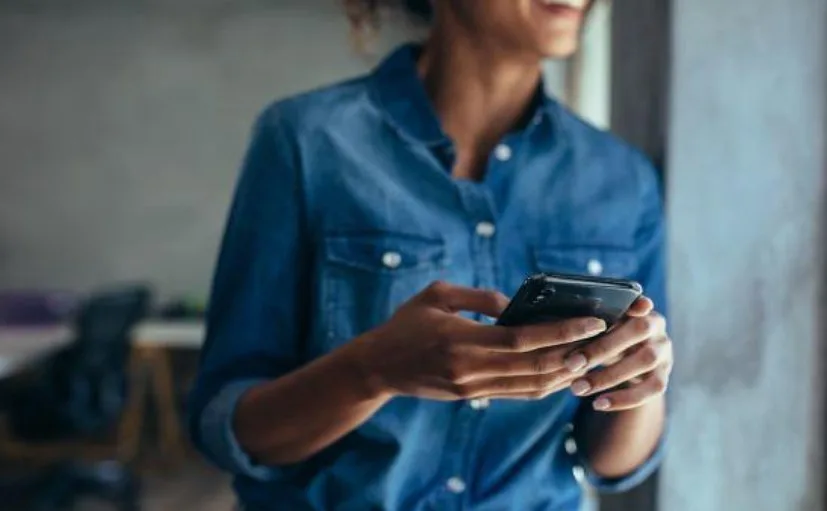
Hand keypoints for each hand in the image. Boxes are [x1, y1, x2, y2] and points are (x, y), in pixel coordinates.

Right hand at [353, 281, 607, 400]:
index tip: (591, 321)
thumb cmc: (406, 323)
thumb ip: (478, 296)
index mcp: (462, 340)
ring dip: (564, 374)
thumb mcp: (437, 295)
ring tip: (590, 356)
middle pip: (535, 366)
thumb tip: (515, 304)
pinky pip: (517, 393)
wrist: (378, 367)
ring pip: (531, 386)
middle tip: (602, 341)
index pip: (523, 339)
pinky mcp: (472, 397)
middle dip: (573, 354)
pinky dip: (544, 384)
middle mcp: (471, 369)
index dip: (561, 332)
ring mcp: (473, 387)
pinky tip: (562, 372)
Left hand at [565, 297, 672, 411]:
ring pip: (644, 361)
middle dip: (601, 347)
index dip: (631, 303)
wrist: (628, 363)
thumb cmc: (605, 337)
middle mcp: (656, 326)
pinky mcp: (664, 376)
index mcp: (639, 307)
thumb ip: (587, 322)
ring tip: (577, 388)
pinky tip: (598, 404)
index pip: (637, 301)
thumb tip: (561, 325)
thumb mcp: (597, 327)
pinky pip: (651, 389)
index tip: (611, 312)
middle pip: (638, 330)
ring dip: (608, 376)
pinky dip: (624, 399)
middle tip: (571, 363)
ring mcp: (664, 351)